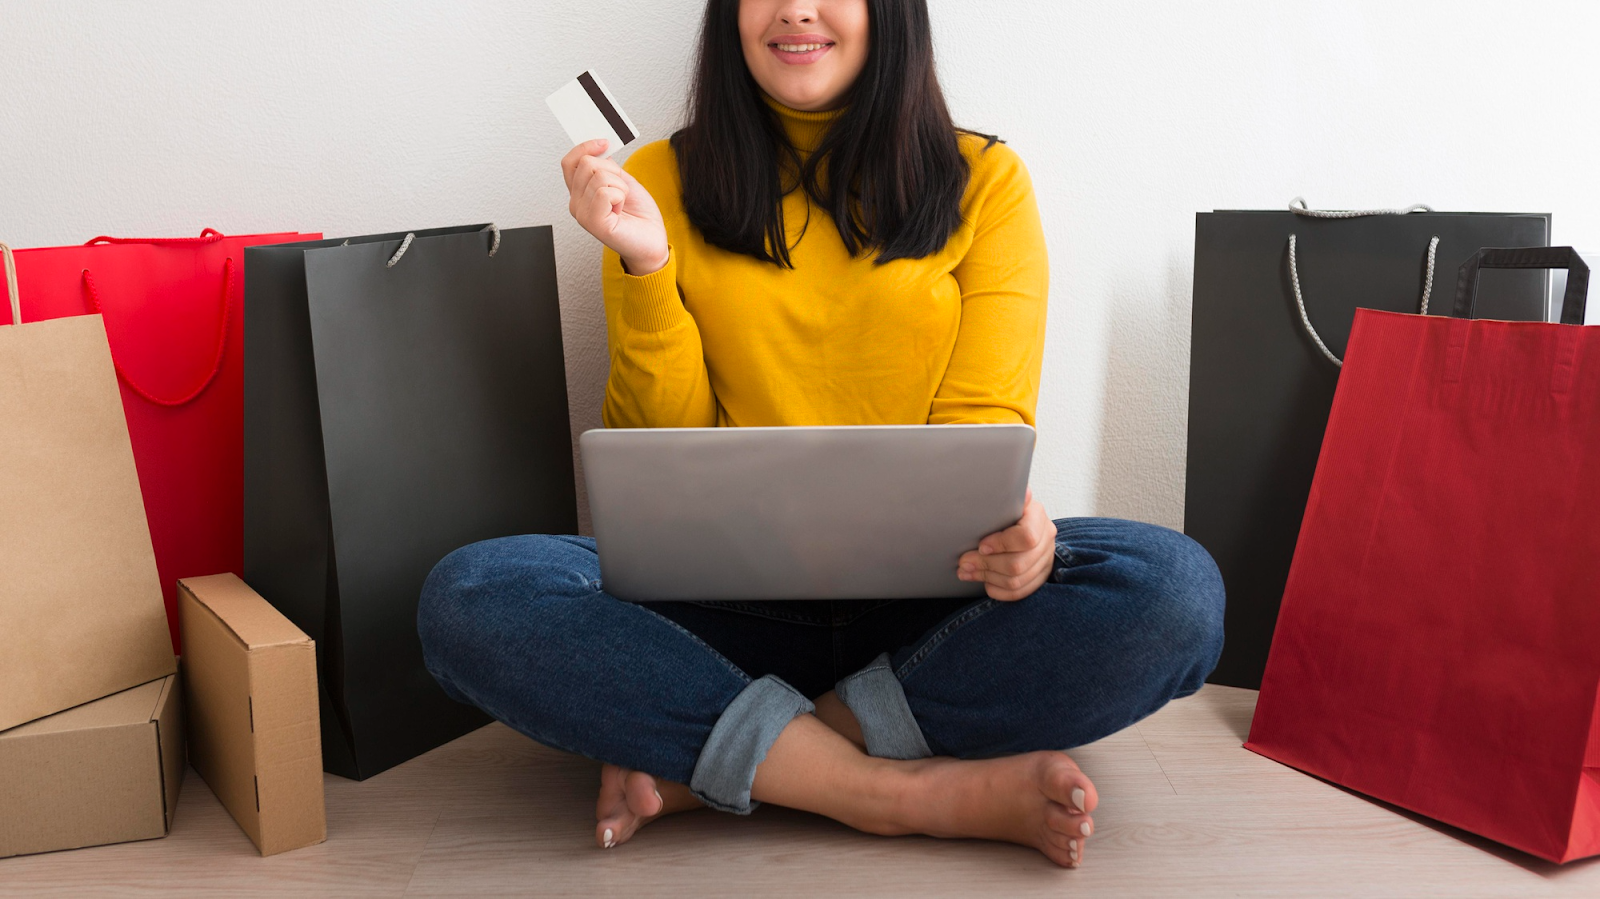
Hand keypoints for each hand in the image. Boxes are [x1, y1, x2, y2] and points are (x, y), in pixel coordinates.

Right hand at [561, 140, 669, 274]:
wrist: (652, 241)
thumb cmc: (639, 216)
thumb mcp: (623, 181)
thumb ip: (607, 166)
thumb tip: (599, 149)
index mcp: (580, 193)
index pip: (570, 162)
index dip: (585, 147)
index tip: (604, 143)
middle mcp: (576, 203)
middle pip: (587, 163)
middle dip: (613, 171)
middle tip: (622, 190)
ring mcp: (582, 214)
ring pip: (599, 175)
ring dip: (620, 186)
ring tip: (621, 203)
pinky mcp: (593, 222)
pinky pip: (605, 191)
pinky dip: (620, 196)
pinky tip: (620, 210)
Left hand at [957, 489, 1056, 601]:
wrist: (1015, 520)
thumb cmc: (1003, 509)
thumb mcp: (1004, 499)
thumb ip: (1008, 496)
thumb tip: (1022, 491)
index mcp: (1038, 516)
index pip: (1026, 537)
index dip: (1002, 544)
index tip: (981, 545)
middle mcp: (1046, 538)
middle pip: (1018, 563)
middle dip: (986, 565)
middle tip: (963, 562)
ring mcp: (1046, 559)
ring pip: (1017, 580)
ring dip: (987, 578)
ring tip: (966, 571)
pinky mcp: (1040, 576)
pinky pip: (1020, 593)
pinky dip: (998, 591)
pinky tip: (984, 583)